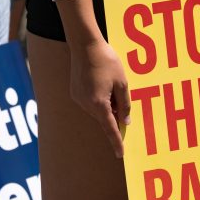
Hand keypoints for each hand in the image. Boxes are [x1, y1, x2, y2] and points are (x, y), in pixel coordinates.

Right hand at [69, 40, 130, 157]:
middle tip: (120, 95)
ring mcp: (78, 99)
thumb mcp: (122, 83)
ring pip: (98, 110)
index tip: (121, 154)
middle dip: (115, 114)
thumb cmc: (107, 62)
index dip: (117, 142)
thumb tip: (124, 121)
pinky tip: (102, 82)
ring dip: (108, 105)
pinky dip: (99, 100)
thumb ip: (125, 105)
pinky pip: (90, 103)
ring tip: (110, 83)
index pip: (110, 129)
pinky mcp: (75, 93)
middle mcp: (85, 104)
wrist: (84, 44)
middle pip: (104, 118)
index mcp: (98, 103)